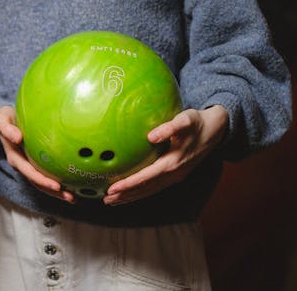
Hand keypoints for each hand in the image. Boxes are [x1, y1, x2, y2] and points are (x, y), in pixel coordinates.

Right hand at [0, 106, 74, 203]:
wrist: (8, 120)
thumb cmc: (6, 119)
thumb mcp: (2, 120)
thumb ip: (6, 128)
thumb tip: (17, 137)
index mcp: (15, 158)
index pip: (30, 173)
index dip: (42, 181)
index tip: (57, 186)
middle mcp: (22, 166)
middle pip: (38, 183)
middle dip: (53, 192)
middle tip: (70, 197)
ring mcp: (29, 166)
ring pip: (43, 183)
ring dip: (58, 192)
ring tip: (74, 198)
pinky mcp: (36, 163)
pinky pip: (48, 174)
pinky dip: (60, 181)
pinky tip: (74, 184)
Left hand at [104, 105, 227, 204]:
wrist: (216, 130)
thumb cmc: (197, 122)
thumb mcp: (185, 120)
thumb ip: (169, 128)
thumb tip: (151, 136)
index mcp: (173, 163)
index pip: (146, 177)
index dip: (129, 184)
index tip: (112, 189)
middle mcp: (174, 173)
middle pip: (145, 188)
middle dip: (125, 195)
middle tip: (105, 200)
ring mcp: (176, 176)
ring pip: (150, 190)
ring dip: (131, 197)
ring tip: (111, 201)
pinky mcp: (175, 175)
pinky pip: (154, 187)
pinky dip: (140, 192)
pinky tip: (128, 193)